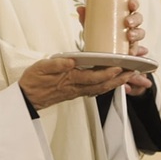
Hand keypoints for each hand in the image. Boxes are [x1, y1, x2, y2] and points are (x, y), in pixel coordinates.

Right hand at [18, 57, 133, 109]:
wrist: (27, 98)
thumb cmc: (33, 81)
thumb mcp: (40, 68)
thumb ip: (56, 64)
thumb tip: (71, 61)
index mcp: (69, 79)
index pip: (92, 77)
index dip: (107, 73)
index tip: (118, 67)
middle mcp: (75, 87)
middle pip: (101, 85)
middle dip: (118, 80)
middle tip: (133, 73)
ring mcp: (76, 92)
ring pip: (99, 89)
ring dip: (115, 83)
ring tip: (127, 76)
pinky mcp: (74, 93)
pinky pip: (94, 91)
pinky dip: (105, 87)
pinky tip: (110, 83)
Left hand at [77, 0, 144, 54]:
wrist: (98, 50)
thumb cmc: (98, 33)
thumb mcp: (91, 25)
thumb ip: (86, 18)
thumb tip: (80, 9)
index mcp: (123, 15)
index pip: (132, 6)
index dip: (134, 4)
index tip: (131, 4)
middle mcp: (131, 25)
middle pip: (138, 19)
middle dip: (135, 20)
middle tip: (127, 23)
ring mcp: (133, 36)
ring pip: (140, 33)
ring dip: (137, 34)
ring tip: (130, 37)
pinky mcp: (132, 49)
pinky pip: (137, 49)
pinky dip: (137, 51)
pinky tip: (132, 52)